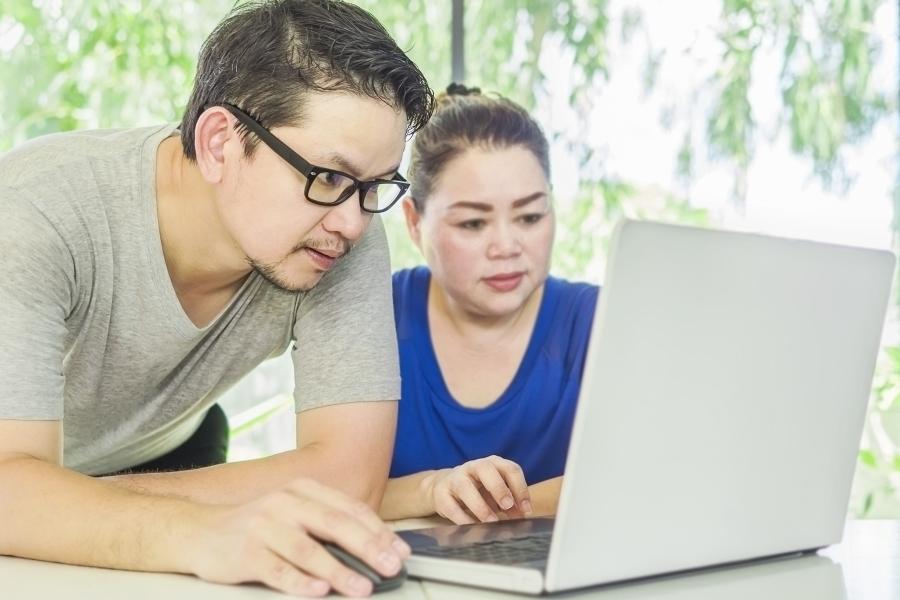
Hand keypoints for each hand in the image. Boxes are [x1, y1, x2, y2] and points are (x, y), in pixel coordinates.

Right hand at [187, 477, 409, 596]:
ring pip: (308, 550)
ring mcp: (263, 527)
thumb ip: (326, 524)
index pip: (349, 509)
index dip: (378, 531)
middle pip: (334, 525)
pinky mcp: (245, 552)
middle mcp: (284, 504)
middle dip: (368, 547)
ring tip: (362, 587)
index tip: (400, 551)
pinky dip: (300, 582)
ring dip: (338, 571)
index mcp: (302, 490)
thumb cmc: (256, 527)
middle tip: (391, 566)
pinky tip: (318, 592)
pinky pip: (277, 569)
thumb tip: (375, 547)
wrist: (198, 531)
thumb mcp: (293, 513)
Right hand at [427, 456, 532, 524]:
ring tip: (491, 521)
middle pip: (485, 469)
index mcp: (492, 464)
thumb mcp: (495, 493)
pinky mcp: (441, 493)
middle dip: (498, 487)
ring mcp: (455, 478)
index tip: (526, 510)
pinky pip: (451, 505)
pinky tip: (473, 527)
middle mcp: (473, 466)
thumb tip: (523, 515)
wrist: (444, 487)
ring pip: (465, 486)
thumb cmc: (477, 490)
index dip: (520, 488)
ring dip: (479, 505)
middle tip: (508, 505)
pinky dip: (463, 518)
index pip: (510, 469)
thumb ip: (510, 503)